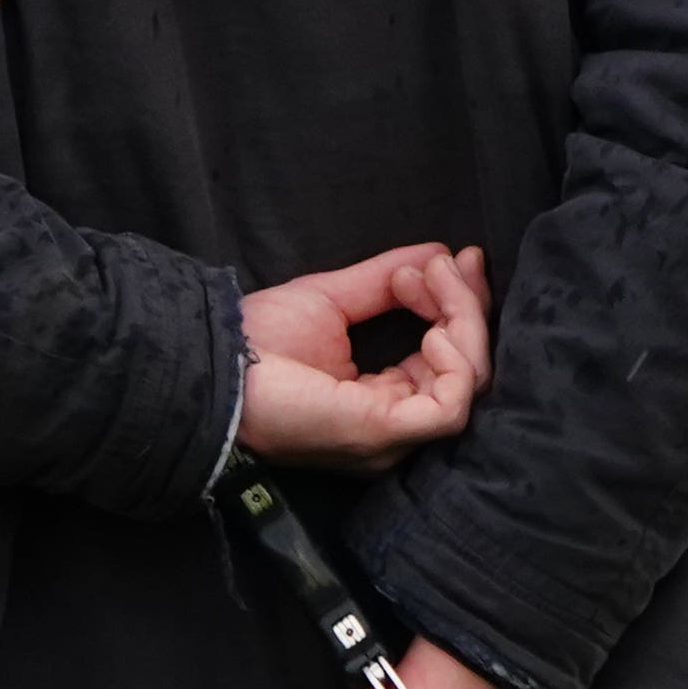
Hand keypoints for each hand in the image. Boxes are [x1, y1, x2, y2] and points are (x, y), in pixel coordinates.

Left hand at [238, 244, 487, 468]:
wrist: (217, 362)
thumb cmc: (260, 340)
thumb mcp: (334, 299)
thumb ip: (385, 280)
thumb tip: (438, 252)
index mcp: (385, 400)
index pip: (450, 359)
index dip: (462, 307)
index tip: (457, 257)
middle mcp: (397, 425)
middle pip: (469, 371)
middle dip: (469, 307)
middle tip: (450, 261)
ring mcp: (394, 435)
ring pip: (469, 383)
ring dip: (464, 321)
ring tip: (433, 279)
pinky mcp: (384, 434)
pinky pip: (452, 407)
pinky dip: (456, 360)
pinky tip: (433, 328)